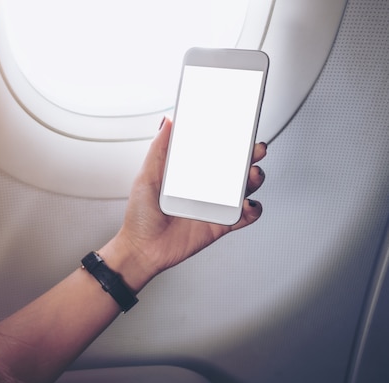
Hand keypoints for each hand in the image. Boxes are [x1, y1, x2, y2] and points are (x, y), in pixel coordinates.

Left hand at [100, 117, 266, 290]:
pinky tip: (247, 204)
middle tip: (254, 148)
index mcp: (189, 172)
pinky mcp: (220, 225)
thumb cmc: (140, 216)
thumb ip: (159, 149)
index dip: (229, 138)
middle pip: (235, 166)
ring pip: (244, 187)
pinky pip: (244, 216)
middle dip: (250, 154)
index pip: (214, 150)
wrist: (143, 250)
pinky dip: (252, 209)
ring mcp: (214, 205)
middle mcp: (204, 187)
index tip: (238, 126)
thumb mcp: (146, 177)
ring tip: (251, 175)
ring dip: (254, 178)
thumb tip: (168, 121)